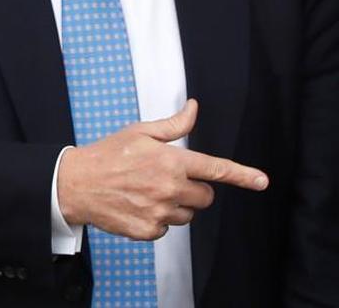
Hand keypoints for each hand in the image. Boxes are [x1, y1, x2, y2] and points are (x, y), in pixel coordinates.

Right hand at [56, 98, 268, 239]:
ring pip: (189, 214)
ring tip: (150, 191)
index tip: (262, 181)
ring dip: (178, 205)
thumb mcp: (141, 132)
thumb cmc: (108, 154)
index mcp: (172, 161)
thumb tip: (194, 108)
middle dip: (195, 188)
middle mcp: (169, 188)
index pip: (216, 169)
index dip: (243, 175)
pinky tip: (140, 205)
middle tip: (171, 178)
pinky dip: (159, 220)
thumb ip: (174, 125)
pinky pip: (167, 229)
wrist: (75, 184)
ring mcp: (159, 212)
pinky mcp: (148, 231)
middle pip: (206, 196)